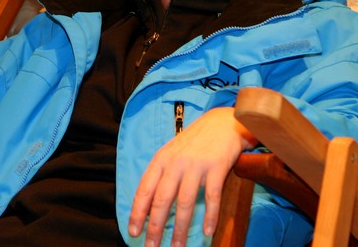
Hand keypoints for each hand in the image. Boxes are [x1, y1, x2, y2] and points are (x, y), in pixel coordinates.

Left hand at [127, 107, 256, 246]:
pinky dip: (210, 215)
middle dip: (156, 226)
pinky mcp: (217, 167)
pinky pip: (212, 196)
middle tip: (152, 246)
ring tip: (178, 246)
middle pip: (162, 199)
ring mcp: (197, 165)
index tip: (134, 232)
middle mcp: (176, 162)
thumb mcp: (172, 153)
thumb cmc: (195, 142)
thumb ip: (161, 175)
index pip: (145, 189)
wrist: (223, 122)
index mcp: (161, 159)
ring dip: (181, 228)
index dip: (138, 212)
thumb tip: (148, 206)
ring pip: (185, 202)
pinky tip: (208, 231)